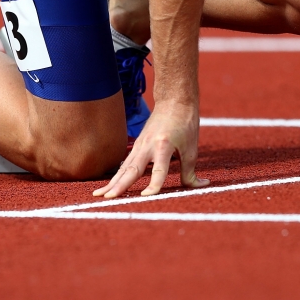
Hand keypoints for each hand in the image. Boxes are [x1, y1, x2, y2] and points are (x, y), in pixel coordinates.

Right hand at [93, 101, 208, 198]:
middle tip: (108, 198)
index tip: (146, 196)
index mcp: (163, 145)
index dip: (153, 184)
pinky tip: (107, 188)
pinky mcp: (136, 147)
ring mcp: (139, 146)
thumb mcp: (192, 148)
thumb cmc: (185, 123)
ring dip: (112, 183)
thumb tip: (201, 186)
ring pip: (123, 168)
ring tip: (99, 196)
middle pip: (131, 169)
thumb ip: (191, 171)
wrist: (173, 101)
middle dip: (119, 185)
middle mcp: (147, 146)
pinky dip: (115, 177)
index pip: (158, 170)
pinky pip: (124, 165)